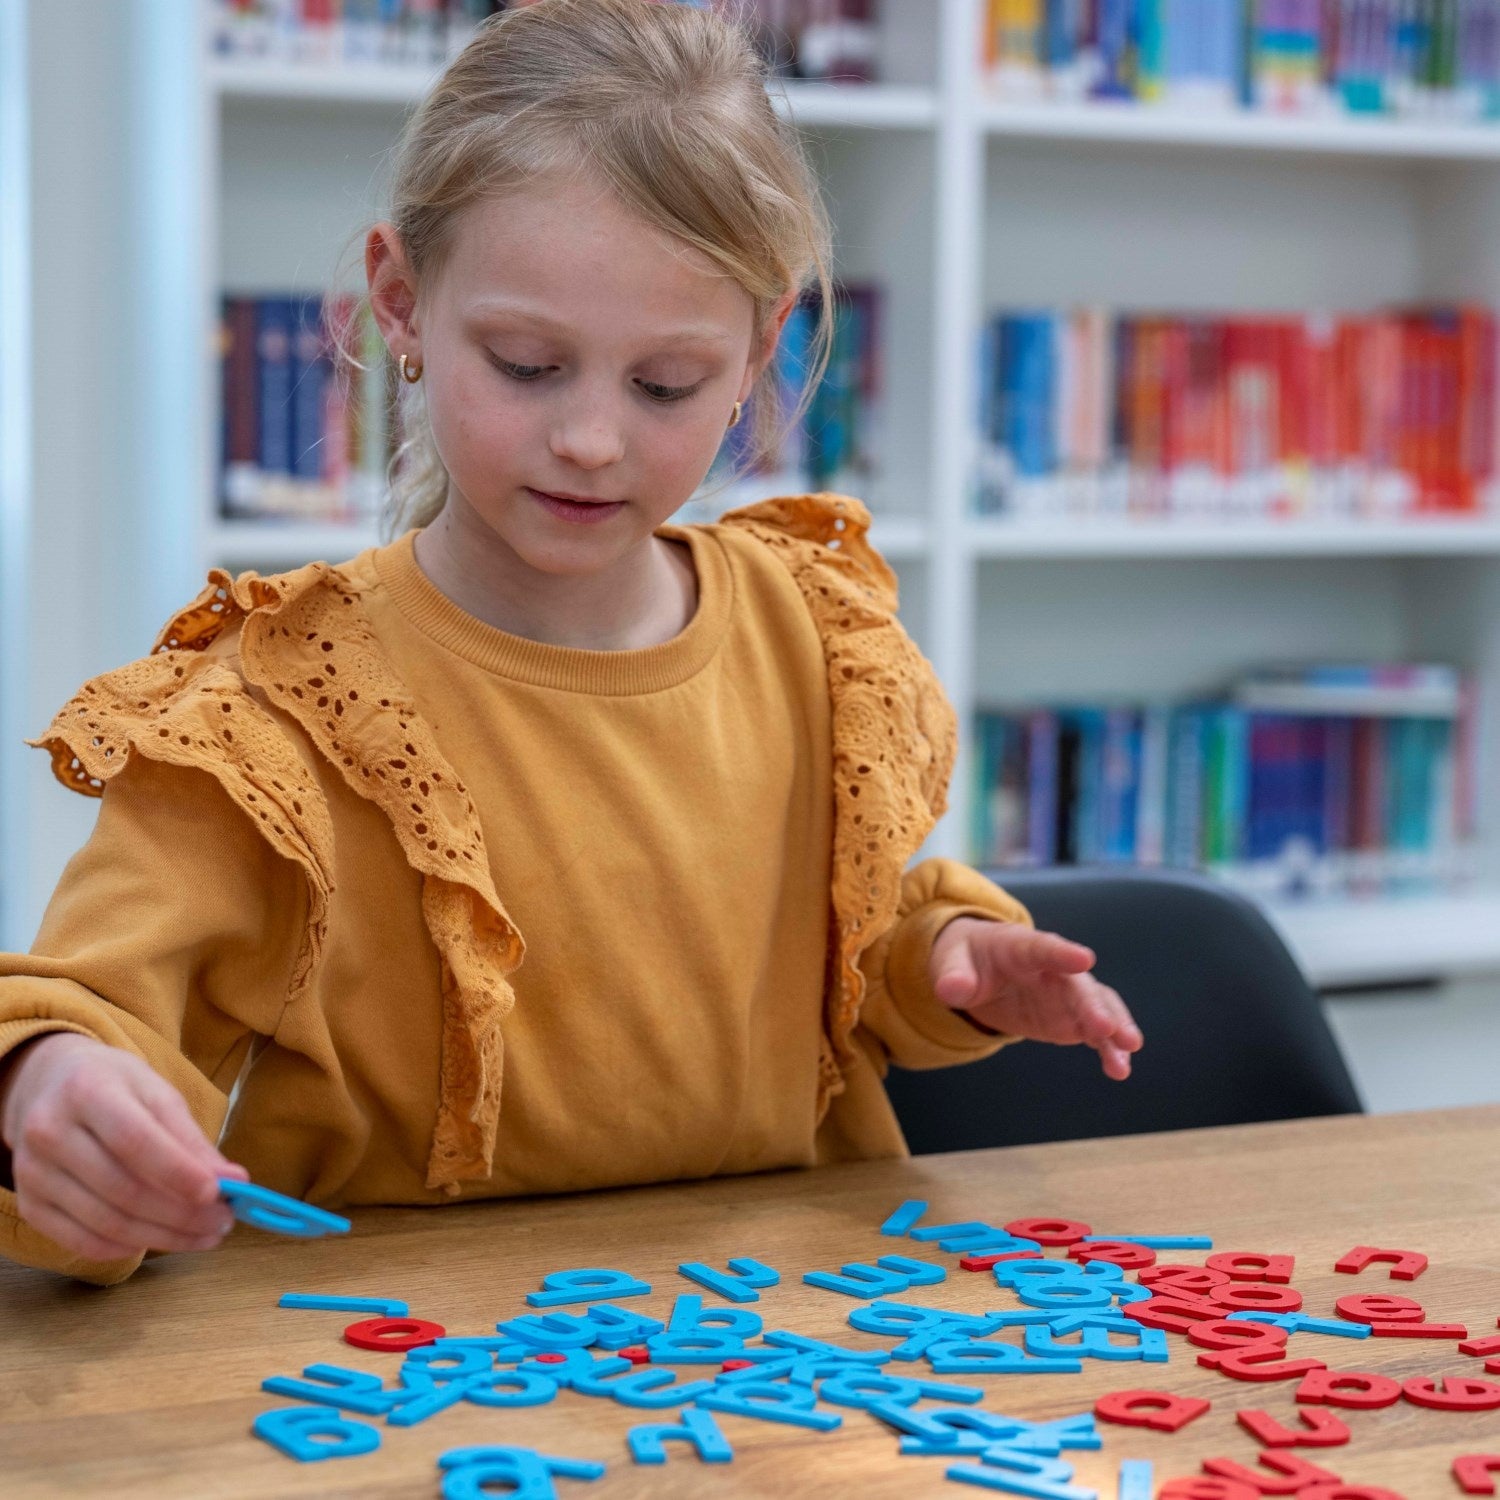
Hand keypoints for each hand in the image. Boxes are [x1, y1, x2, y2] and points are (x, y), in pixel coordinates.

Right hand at [0, 1033, 246, 1261]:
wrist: (48, 1085)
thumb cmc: (115, 1087)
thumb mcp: (156, 1093)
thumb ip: (190, 1138)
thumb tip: (233, 1183)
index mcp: (87, 1090)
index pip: (134, 1141)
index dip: (178, 1172)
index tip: (220, 1193)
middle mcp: (50, 1132)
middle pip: (123, 1189)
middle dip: (182, 1214)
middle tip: (224, 1222)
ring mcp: (32, 1173)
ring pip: (106, 1222)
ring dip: (164, 1236)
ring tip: (204, 1234)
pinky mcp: (29, 1204)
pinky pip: (80, 1241)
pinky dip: (126, 1247)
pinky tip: (159, 1240)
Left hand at [929, 918, 1142, 1079]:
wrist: (978, 967)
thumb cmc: (967, 958)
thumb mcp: (951, 962)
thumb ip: (953, 975)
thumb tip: (952, 990)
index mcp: (1022, 947)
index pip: (1043, 948)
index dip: (1062, 954)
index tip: (1085, 959)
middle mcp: (1054, 969)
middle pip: (1078, 985)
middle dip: (1094, 1004)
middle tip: (1108, 1027)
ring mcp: (1067, 994)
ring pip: (1099, 1006)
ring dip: (1115, 1026)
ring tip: (1129, 1049)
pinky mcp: (1072, 1018)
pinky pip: (1096, 1033)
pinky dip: (1109, 1049)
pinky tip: (1120, 1069)